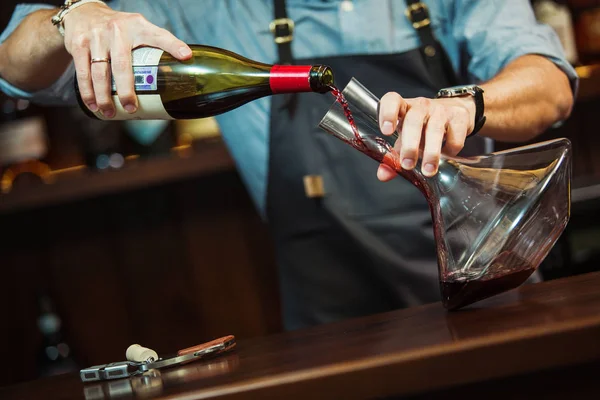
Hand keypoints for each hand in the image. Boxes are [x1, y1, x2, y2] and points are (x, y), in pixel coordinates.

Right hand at [62, 3, 191, 117]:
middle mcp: (117, 30)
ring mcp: (96, 37)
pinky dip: (87, 91)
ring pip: (99, 72)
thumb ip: (157, 44)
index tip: (186, 56)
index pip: (159, 35)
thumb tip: (184, 64)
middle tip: (131, 108)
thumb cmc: (119, 28)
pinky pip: (82, 71)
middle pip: (122, 65)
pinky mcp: (79, 44)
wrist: (84, 12)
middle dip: (126, 90)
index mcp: (138, 26)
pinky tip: (92, 104)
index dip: (173, 45)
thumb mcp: (139, 29)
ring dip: (103, 96)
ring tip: (109, 112)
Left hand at [377, 93, 475, 179]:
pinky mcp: (459, 117)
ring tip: (428, 170)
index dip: (387, 114)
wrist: (454, 112)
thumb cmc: (423, 125)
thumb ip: (393, 156)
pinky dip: (450, 151)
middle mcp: (420, 106)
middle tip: (407, 164)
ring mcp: (440, 110)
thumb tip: (383, 175)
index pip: (392, 101)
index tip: (386, 131)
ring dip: (431, 153)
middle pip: (413, 120)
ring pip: (435, 130)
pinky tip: (446, 155)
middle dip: (410, 145)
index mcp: (403, 108)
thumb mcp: (405, 137)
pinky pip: (454, 138)